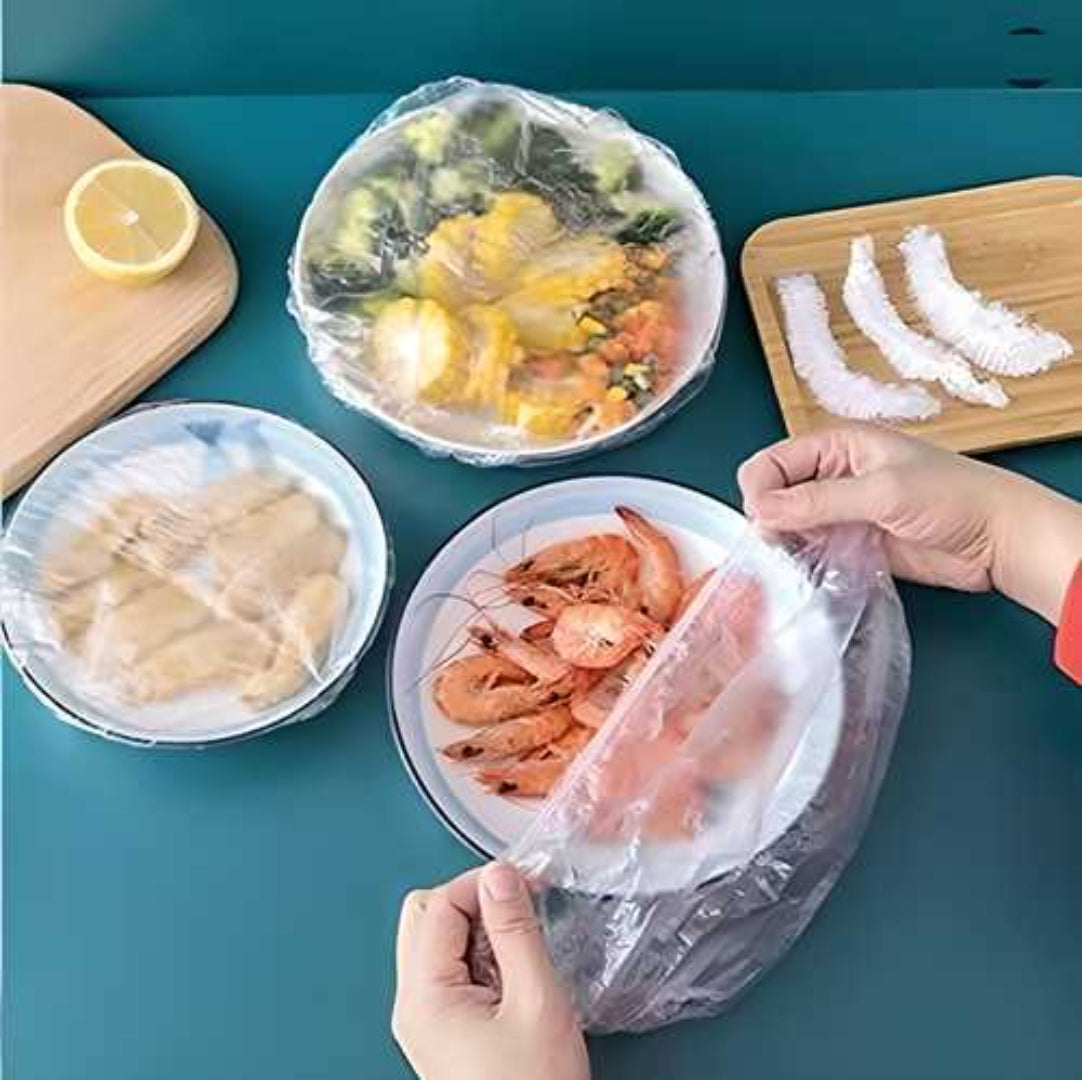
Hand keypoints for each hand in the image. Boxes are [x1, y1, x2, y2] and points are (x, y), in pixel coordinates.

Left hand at [393, 863, 589, 1079]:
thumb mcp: (536, 1000)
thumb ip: (516, 931)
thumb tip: (500, 875)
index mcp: (424, 996)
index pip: (437, 905)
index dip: (481, 883)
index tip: (525, 881)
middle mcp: (412, 1005)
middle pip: (424, 917)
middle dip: (473, 902)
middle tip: (520, 912)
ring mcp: (423, 1019)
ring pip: (436, 941)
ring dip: (478, 930)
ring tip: (521, 954)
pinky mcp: (441, 1031)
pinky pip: (449, 971)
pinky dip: (480, 957)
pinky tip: (513, 977)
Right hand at [738, 424, 1081, 623]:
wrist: (999, 539)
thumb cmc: (955, 497)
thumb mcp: (882, 492)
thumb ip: (819, 501)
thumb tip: (762, 511)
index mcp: (839, 445)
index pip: (773, 461)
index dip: (760, 490)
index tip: (763, 523)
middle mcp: (835, 475)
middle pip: (775, 493)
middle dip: (767, 518)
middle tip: (774, 545)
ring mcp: (843, 511)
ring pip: (790, 525)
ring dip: (784, 543)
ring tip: (787, 563)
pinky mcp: (853, 544)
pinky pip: (813, 551)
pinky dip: (803, 562)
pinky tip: (805, 573)